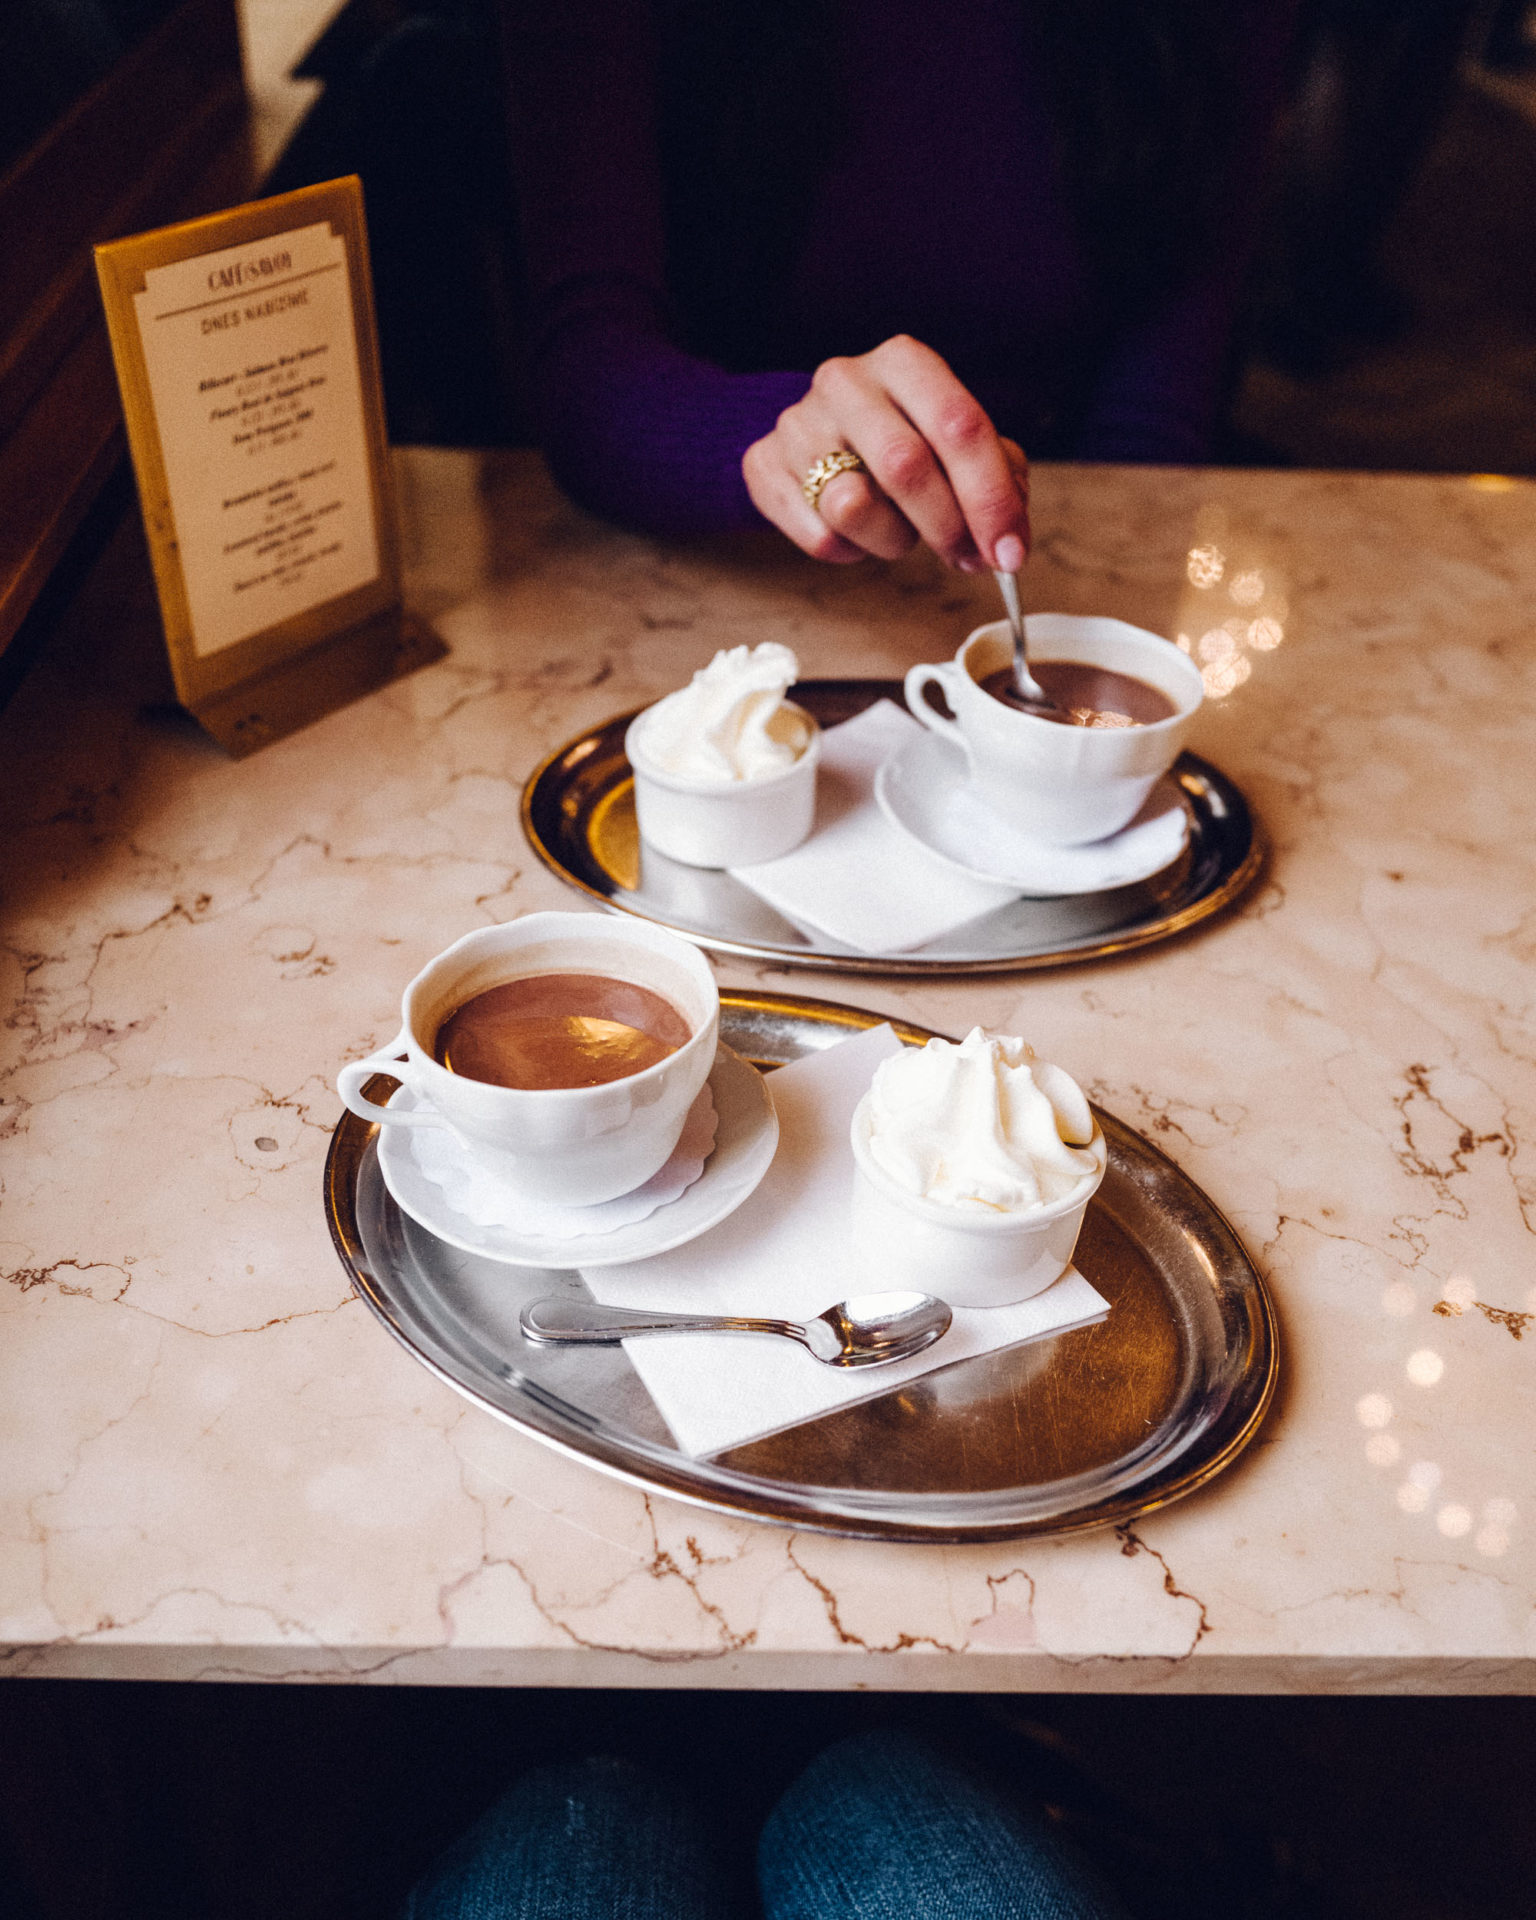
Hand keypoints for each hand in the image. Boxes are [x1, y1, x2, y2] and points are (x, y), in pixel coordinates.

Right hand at [742, 335, 1028, 571]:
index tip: (1011, 553)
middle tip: (969, 559)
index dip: (991, 498)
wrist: (820, 432)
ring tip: (901, 532)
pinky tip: (857, 532)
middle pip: (906, 466)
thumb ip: (996, 477)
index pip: (959, 427)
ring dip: (893, 540)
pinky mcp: (763, 465)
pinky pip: (819, 536)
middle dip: (948, 527)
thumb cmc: (903, 438)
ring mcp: (797, 422)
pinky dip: (850, 551)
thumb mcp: (956, 440)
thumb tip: (1007, 541)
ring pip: (853, 506)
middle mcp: (845, 380)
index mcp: (903, 360)